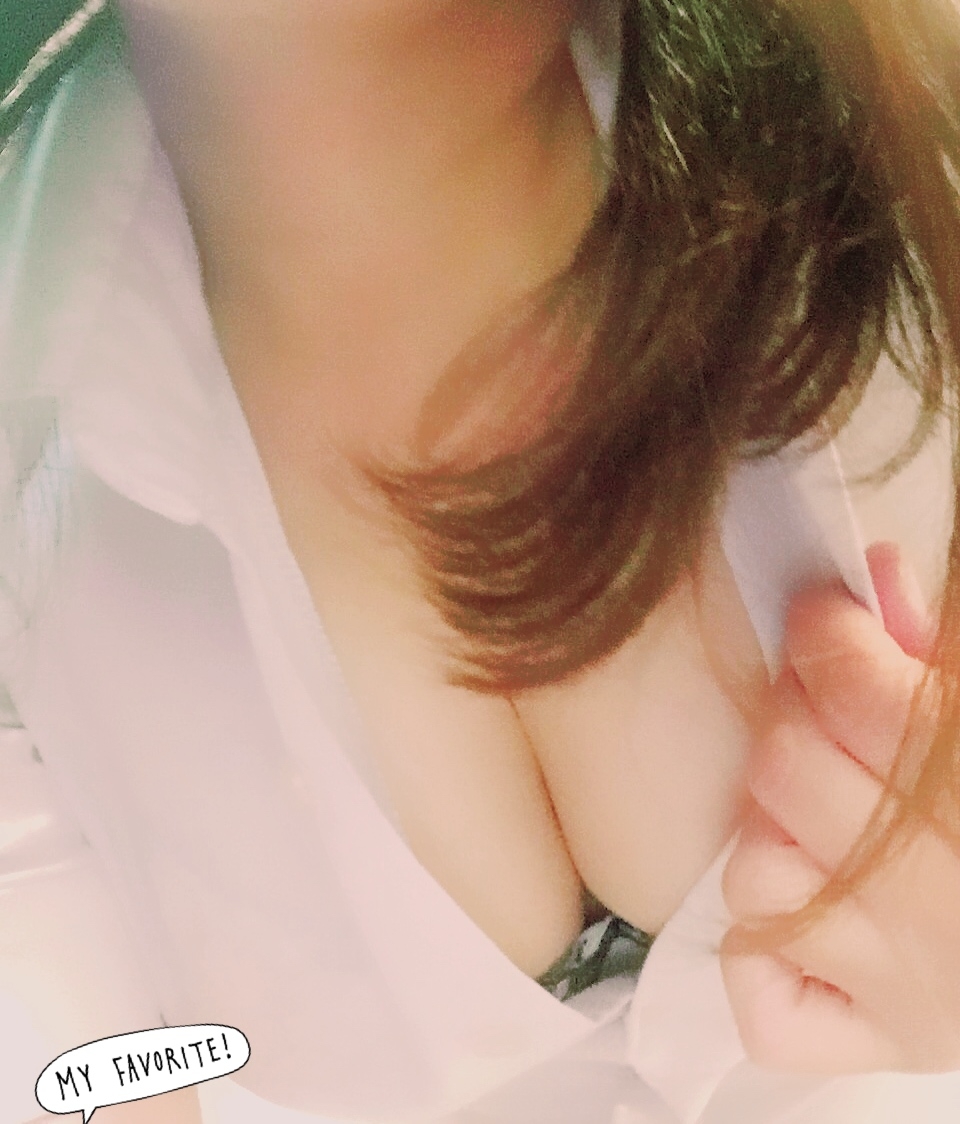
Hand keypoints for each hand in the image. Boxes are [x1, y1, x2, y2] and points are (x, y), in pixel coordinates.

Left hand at [720, 542, 959, 1073]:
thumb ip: (940, 647)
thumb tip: (867, 572)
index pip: (848, 690)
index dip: (823, 634)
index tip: (824, 618)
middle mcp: (936, 904)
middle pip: (783, 767)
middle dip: (793, 717)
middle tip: (823, 711)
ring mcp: (902, 985)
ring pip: (755, 874)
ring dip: (777, 834)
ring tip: (834, 824)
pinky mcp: (876, 1045)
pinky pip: (761, 997)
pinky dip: (765, 947)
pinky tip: (815, 914)